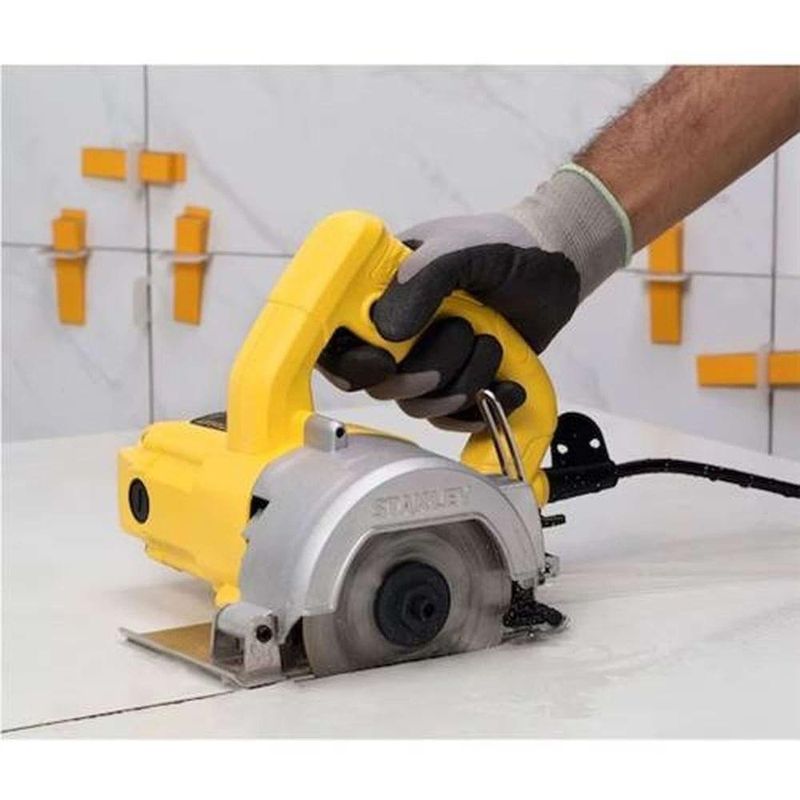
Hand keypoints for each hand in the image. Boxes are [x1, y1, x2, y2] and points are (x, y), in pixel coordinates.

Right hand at [317, 212, 579, 430]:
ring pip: (419, 404)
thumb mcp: (461, 249)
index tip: (383, 361)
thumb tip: (388, 333)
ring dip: (462, 382)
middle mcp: (397, 331)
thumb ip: (424, 281)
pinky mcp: (460, 382)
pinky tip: (507, 385)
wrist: (556, 267)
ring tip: (493, 343)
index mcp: (381, 292)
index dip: (350, 360)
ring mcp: (429, 359)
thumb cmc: (505, 245)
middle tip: (463, 337)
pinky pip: (452, 419)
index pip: (339, 339)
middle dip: (424, 372)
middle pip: (380, 383)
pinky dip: (480, 409)